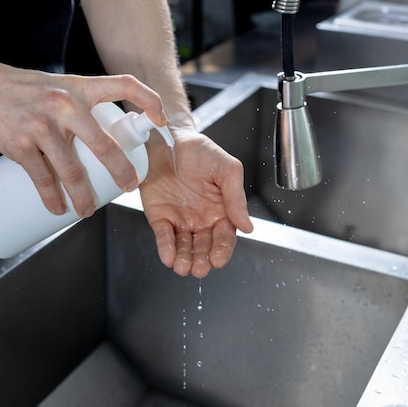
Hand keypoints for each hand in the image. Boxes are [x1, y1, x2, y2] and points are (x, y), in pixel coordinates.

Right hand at [0, 65, 166, 217]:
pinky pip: (41, 177)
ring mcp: (41, 125)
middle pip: (104, 144)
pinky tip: (56, 209)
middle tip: (129, 188)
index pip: (124, 85)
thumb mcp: (59, 87)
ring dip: (83, 197)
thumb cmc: (24, 89)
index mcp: (80, 87)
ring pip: (71, 170)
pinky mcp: (19, 143)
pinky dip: (51, 198)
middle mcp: (65, 104)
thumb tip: (105, 142)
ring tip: (87, 211)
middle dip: (121, 171)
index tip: (161, 120)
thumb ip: (82, 108)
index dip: (149, 100)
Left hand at [139, 129, 253, 277]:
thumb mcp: (226, 169)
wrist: (167, 138)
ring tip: (183, 267)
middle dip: (202, 260)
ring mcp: (180, 219)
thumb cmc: (199, 150)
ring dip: (184, 259)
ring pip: (184, 247)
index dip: (222, 250)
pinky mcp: (160, 217)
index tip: (218, 260)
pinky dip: (166, 248)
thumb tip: (247, 227)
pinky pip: (164, 236)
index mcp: (221, 210)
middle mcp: (202, 219)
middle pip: (205, 247)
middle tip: (200, 269)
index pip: (225, 237)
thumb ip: (236, 198)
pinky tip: (168, 257)